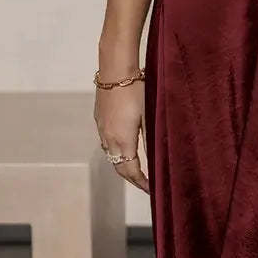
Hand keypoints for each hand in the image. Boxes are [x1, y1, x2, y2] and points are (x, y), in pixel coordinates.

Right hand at [93, 78, 149, 193]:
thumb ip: (152, 140)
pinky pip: (107, 142)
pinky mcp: (99, 118)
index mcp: (122, 139)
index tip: (152, 190)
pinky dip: (117, 151)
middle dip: (132, 178)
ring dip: (123, 164)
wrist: (116, 68)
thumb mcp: (149, 115)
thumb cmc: (137, 89)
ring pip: (111, 154)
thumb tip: (157, 160)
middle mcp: (108, 137)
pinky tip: (125, 146)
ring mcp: (101, 127)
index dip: (142, 183)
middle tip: (145, 184)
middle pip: (119, 166)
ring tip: (137, 169)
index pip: (131, 170)